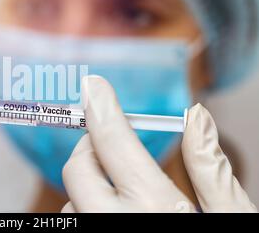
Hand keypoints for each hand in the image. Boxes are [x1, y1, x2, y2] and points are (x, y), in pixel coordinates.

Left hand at [62, 75, 256, 212]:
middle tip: (109, 147)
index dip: (102, 107)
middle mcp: (112, 223)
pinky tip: (116, 217)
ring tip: (124, 199)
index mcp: (154, 206)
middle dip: (90, 149)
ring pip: (72, 200)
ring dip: (89, 189)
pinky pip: (73, 220)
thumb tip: (196, 117)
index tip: (93, 87)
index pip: (113, 140)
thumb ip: (212, 169)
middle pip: (78, 168)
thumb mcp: (232, 218)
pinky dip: (87, 211)